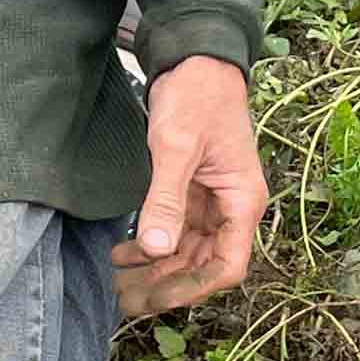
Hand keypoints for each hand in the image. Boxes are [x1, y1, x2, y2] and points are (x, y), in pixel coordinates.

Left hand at [112, 54, 266, 316]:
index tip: (156, 298)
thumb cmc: (196, 97)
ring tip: (117, 283)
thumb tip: (155, 248)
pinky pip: (174, 229)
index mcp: (242, 201)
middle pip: (202, 264)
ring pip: (186, 251)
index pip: (227, 265)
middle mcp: (231, 207)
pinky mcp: (192, 190)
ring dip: (154, 269)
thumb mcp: (177, 148)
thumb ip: (166, 199)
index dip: (193, 288)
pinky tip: (122, 252)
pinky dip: (149, 243)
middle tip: (124, 300)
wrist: (195, 60)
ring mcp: (211, 200)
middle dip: (165, 285)